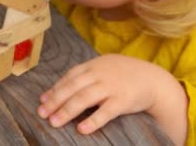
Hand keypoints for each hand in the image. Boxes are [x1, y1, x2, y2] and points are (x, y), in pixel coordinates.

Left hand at [37, 54, 187, 144]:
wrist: (153, 79)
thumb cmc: (123, 75)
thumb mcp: (103, 69)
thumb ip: (82, 77)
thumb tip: (54, 92)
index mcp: (94, 65)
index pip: (70, 77)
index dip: (55, 89)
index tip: (42, 101)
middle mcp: (100, 74)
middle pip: (73, 87)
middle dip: (55, 100)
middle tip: (42, 114)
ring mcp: (112, 86)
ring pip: (85, 98)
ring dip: (68, 111)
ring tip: (55, 122)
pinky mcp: (123, 100)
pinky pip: (106, 112)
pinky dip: (93, 120)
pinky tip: (82, 129)